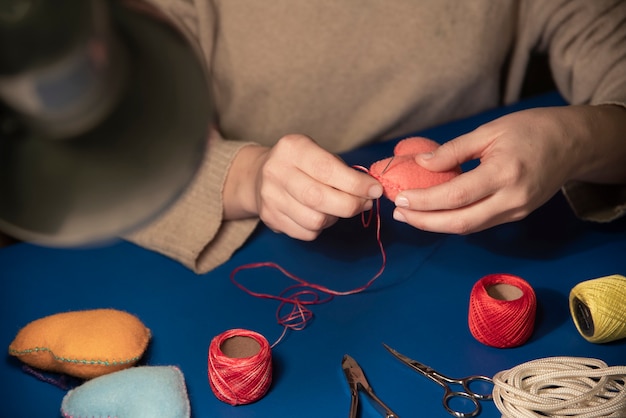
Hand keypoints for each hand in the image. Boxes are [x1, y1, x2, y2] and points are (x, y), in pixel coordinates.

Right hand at [224, 134, 382, 239]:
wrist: (259, 175)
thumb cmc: (301, 164)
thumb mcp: (318, 153)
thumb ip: (343, 170)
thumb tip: (371, 192)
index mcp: (292, 148)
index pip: (327, 169)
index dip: (355, 184)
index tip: (375, 190)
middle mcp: (276, 171)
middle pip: (319, 198)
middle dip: (350, 205)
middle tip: (365, 203)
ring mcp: (270, 197)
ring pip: (315, 220)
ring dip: (335, 217)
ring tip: (338, 207)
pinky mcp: (270, 218)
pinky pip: (306, 233)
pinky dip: (321, 228)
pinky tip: (320, 214)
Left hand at [391, 105, 625, 233]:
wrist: (574, 143)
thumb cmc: (532, 129)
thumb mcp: (490, 131)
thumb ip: (454, 150)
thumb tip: (421, 163)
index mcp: (504, 173)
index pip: (456, 196)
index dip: (425, 201)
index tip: (400, 198)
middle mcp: (511, 199)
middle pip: (460, 222)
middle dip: (424, 222)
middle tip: (398, 213)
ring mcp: (516, 211)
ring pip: (469, 228)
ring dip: (436, 225)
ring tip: (410, 215)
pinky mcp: (516, 216)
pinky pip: (479, 223)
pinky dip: (454, 220)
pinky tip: (435, 212)